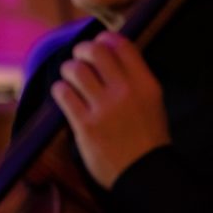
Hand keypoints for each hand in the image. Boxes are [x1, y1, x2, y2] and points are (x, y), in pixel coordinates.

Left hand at [50, 32, 170, 188]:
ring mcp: (104, 108)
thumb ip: (134, 79)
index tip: (99, 42)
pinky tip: (63, 93)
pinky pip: (63, 94)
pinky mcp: (84, 125)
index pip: (122, 45)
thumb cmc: (148, 138)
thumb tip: (110, 54)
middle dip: (82, 50)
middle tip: (79, 57)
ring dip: (69, 69)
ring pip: (75, 70)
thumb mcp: (152, 102)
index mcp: (146, 84)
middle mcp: (125, 91)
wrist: (145, 173)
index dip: (105, 38)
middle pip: (95, 52)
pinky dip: (60, 89)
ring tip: (70, 76)